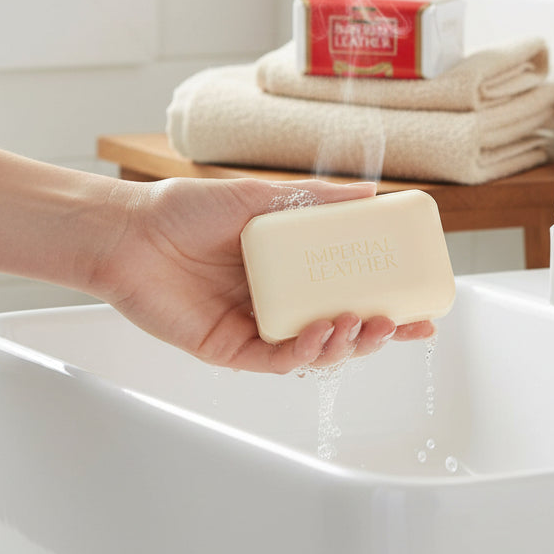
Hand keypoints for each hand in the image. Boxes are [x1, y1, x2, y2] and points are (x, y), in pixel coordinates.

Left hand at [93, 176, 434, 372]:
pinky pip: (275, 359)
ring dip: (346, 343)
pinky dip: (304, 350)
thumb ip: (315, 199)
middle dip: (378, 334)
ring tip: (362, 322)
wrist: (129, 231)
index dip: (388, 303)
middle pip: (341, 328)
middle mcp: (278, 302)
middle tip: (404, 326)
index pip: (349, 291)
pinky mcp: (229, 349)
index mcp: (290, 270)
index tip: (424, 308)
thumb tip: (370, 194)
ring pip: (314, 351)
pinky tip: (322, 332)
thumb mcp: (261, 197)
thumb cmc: (186, 210)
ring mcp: (255, 327)